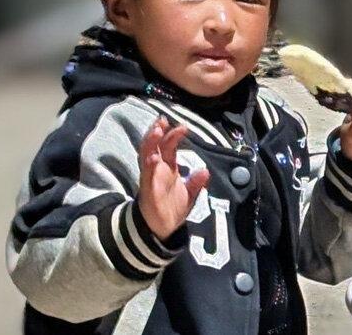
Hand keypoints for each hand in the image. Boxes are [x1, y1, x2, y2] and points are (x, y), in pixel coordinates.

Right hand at [137, 117, 209, 240]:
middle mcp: (157, 170)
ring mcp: (151, 179)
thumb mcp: (190, 194)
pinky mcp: (148, 190)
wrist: (162, 230)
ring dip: (150, 143)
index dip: (173, 135)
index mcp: (167, 168)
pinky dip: (150, 166)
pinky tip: (153, 157)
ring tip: (156, 130)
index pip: (168, 147)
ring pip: (146, 156)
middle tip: (162, 120)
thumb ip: (196, 183)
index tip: (182, 125)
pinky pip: (147, 176)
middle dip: (157, 132)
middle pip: (155, 146)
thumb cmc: (172, 208)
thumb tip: (205, 171)